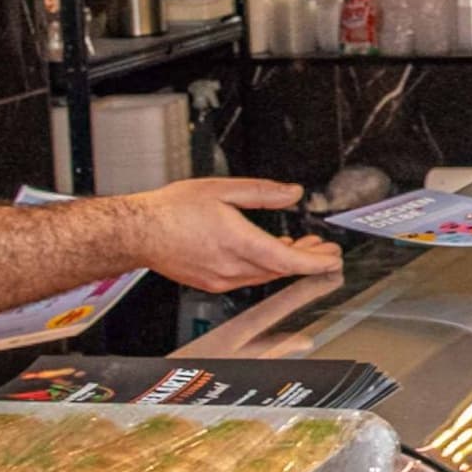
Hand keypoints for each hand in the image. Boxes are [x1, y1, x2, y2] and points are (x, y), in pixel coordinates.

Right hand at [126, 177, 342, 290]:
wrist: (138, 232)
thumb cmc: (172, 211)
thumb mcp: (222, 189)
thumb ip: (262, 193)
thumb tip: (292, 193)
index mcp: (236, 242)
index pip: (286, 261)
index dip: (314, 262)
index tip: (333, 258)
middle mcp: (231, 266)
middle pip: (280, 269)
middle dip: (307, 260)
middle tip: (325, 249)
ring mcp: (220, 278)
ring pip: (265, 275)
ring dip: (286, 262)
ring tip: (302, 247)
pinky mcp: (211, 283)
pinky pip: (247, 278)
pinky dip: (265, 267)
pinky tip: (269, 253)